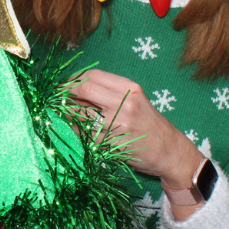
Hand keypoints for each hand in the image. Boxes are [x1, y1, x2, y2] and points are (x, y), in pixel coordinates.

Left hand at [68, 68, 202, 193]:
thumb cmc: (148, 124)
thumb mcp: (135, 101)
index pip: (92, 76)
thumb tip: (72, 89)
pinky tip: (73, 130)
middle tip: (57, 100)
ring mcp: (119, 125)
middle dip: (65, 93)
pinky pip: (82, 134)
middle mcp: (125, 104)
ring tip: (62, 115)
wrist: (170, 152)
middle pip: (83, 89)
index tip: (64, 86)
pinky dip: (73, 131)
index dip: (73, 80)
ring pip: (78, 113)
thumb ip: (108, 93)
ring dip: (65, 114)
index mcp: (130, 89)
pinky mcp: (112, 144)